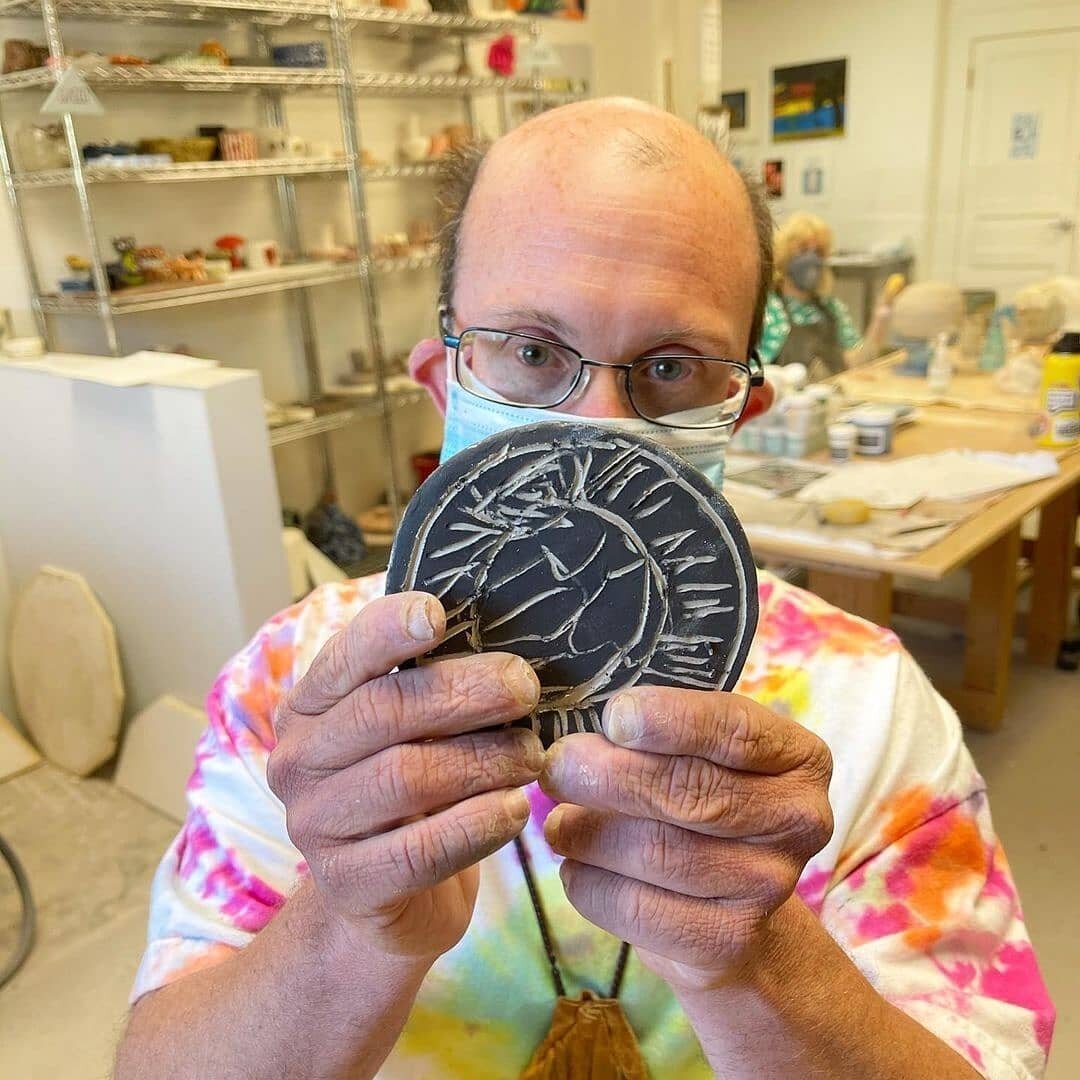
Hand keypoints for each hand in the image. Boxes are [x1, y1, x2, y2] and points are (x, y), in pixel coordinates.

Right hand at [268, 592, 542, 961]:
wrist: (387, 902)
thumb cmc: (412, 793)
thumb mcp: (410, 733)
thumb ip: (429, 686)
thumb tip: (502, 640)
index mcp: (309, 707)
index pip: (344, 657)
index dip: (387, 631)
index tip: (437, 614)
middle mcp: (298, 761)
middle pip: (383, 713)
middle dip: (463, 693)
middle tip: (525, 688)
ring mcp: (314, 826)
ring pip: (405, 778)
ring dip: (482, 760)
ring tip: (532, 754)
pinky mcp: (347, 885)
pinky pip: (418, 851)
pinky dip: (477, 825)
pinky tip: (514, 810)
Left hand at [539, 688, 832, 991]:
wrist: (734, 907)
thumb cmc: (704, 799)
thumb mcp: (702, 751)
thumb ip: (661, 730)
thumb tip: (580, 728)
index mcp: (798, 757)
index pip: (735, 731)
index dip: (670, 720)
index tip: (613, 716)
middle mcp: (798, 821)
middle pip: (689, 792)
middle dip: (607, 775)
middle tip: (556, 766)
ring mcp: (769, 886)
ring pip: (655, 851)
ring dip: (587, 832)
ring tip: (558, 821)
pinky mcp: (728, 941)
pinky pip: (636, 908)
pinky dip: (588, 883)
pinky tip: (575, 866)